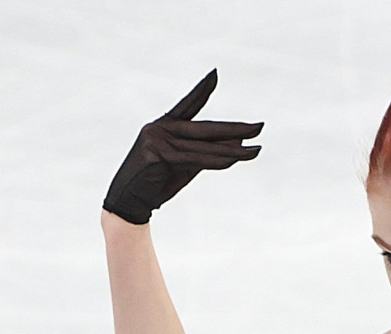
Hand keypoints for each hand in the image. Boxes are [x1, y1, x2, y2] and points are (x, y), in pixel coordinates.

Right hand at [103, 69, 263, 223]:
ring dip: (234, 152)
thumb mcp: (187, 164)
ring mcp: (158, 140)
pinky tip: (236, 159)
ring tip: (256, 150)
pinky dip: (219, 161)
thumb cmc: (158, 182)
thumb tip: (239, 142)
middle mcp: (160, 128)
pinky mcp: (160, 156)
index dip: (202, 90)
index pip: (187, 104)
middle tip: (260, 126)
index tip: (215, 74)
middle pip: (205, 128)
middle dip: (236, 129)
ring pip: (205, 147)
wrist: (130, 201)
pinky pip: (197, 159)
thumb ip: (208, 152)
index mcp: (164, 124)